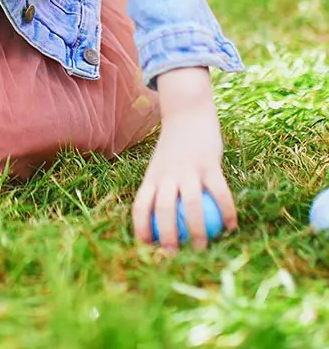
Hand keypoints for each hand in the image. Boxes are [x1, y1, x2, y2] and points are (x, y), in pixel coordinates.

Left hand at [132, 67, 237, 251]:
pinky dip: (226, 212)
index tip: (147, 248)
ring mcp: (188, 170)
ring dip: (197, 230)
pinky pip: (219, 193)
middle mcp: (167, 175)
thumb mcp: (161, 167)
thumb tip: (164, 226)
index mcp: (152, 177)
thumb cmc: (174, 148)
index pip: (140, 206)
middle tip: (175, 257)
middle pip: (163, 209)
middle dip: (168, 236)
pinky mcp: (209, 164)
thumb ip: (161, 190)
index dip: (141, 228)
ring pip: (191, 205)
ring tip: (203, 248)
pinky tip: (231, 227)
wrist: (187, 115)